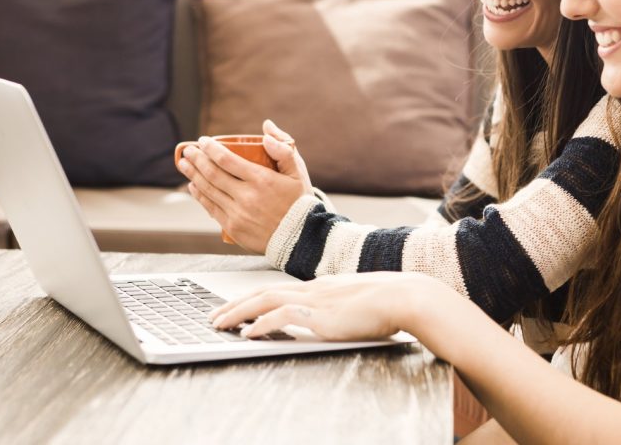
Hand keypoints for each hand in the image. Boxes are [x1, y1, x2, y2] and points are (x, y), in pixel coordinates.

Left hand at [177, 120, 312, 253]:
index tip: (202, 140)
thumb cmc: (299, 202)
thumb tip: (265, 128)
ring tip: (183, 164)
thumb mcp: (297, 173)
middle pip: (212, 174)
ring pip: (208, 190)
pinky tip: (193, 186)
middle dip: (196, 159)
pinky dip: (199, 195)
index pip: (227, 160)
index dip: (210, 148)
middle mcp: (247, 197)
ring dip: (192, 175)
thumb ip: (283, 149)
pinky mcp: (233, 228)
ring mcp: (238, 213)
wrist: (300, 238)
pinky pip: (211, 208)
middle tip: (187, 150)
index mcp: (262, 180)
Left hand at [208, 272, 448, 340]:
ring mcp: (316, 299)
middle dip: (235, 303)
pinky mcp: (321, 314)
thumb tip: (341, 317)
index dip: (254, 297)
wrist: (406, 296)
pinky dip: (261, 325)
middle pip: (264, 292)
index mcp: (322, 286)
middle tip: (214, 315)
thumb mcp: (361, 303)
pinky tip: (248, 334)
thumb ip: (345, 308)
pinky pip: (282, 317)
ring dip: (238, 313)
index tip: (237, 306)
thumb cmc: (392, 302)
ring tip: (219, 324)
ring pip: (265, 301)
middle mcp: (314, 289)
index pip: (279, 289)